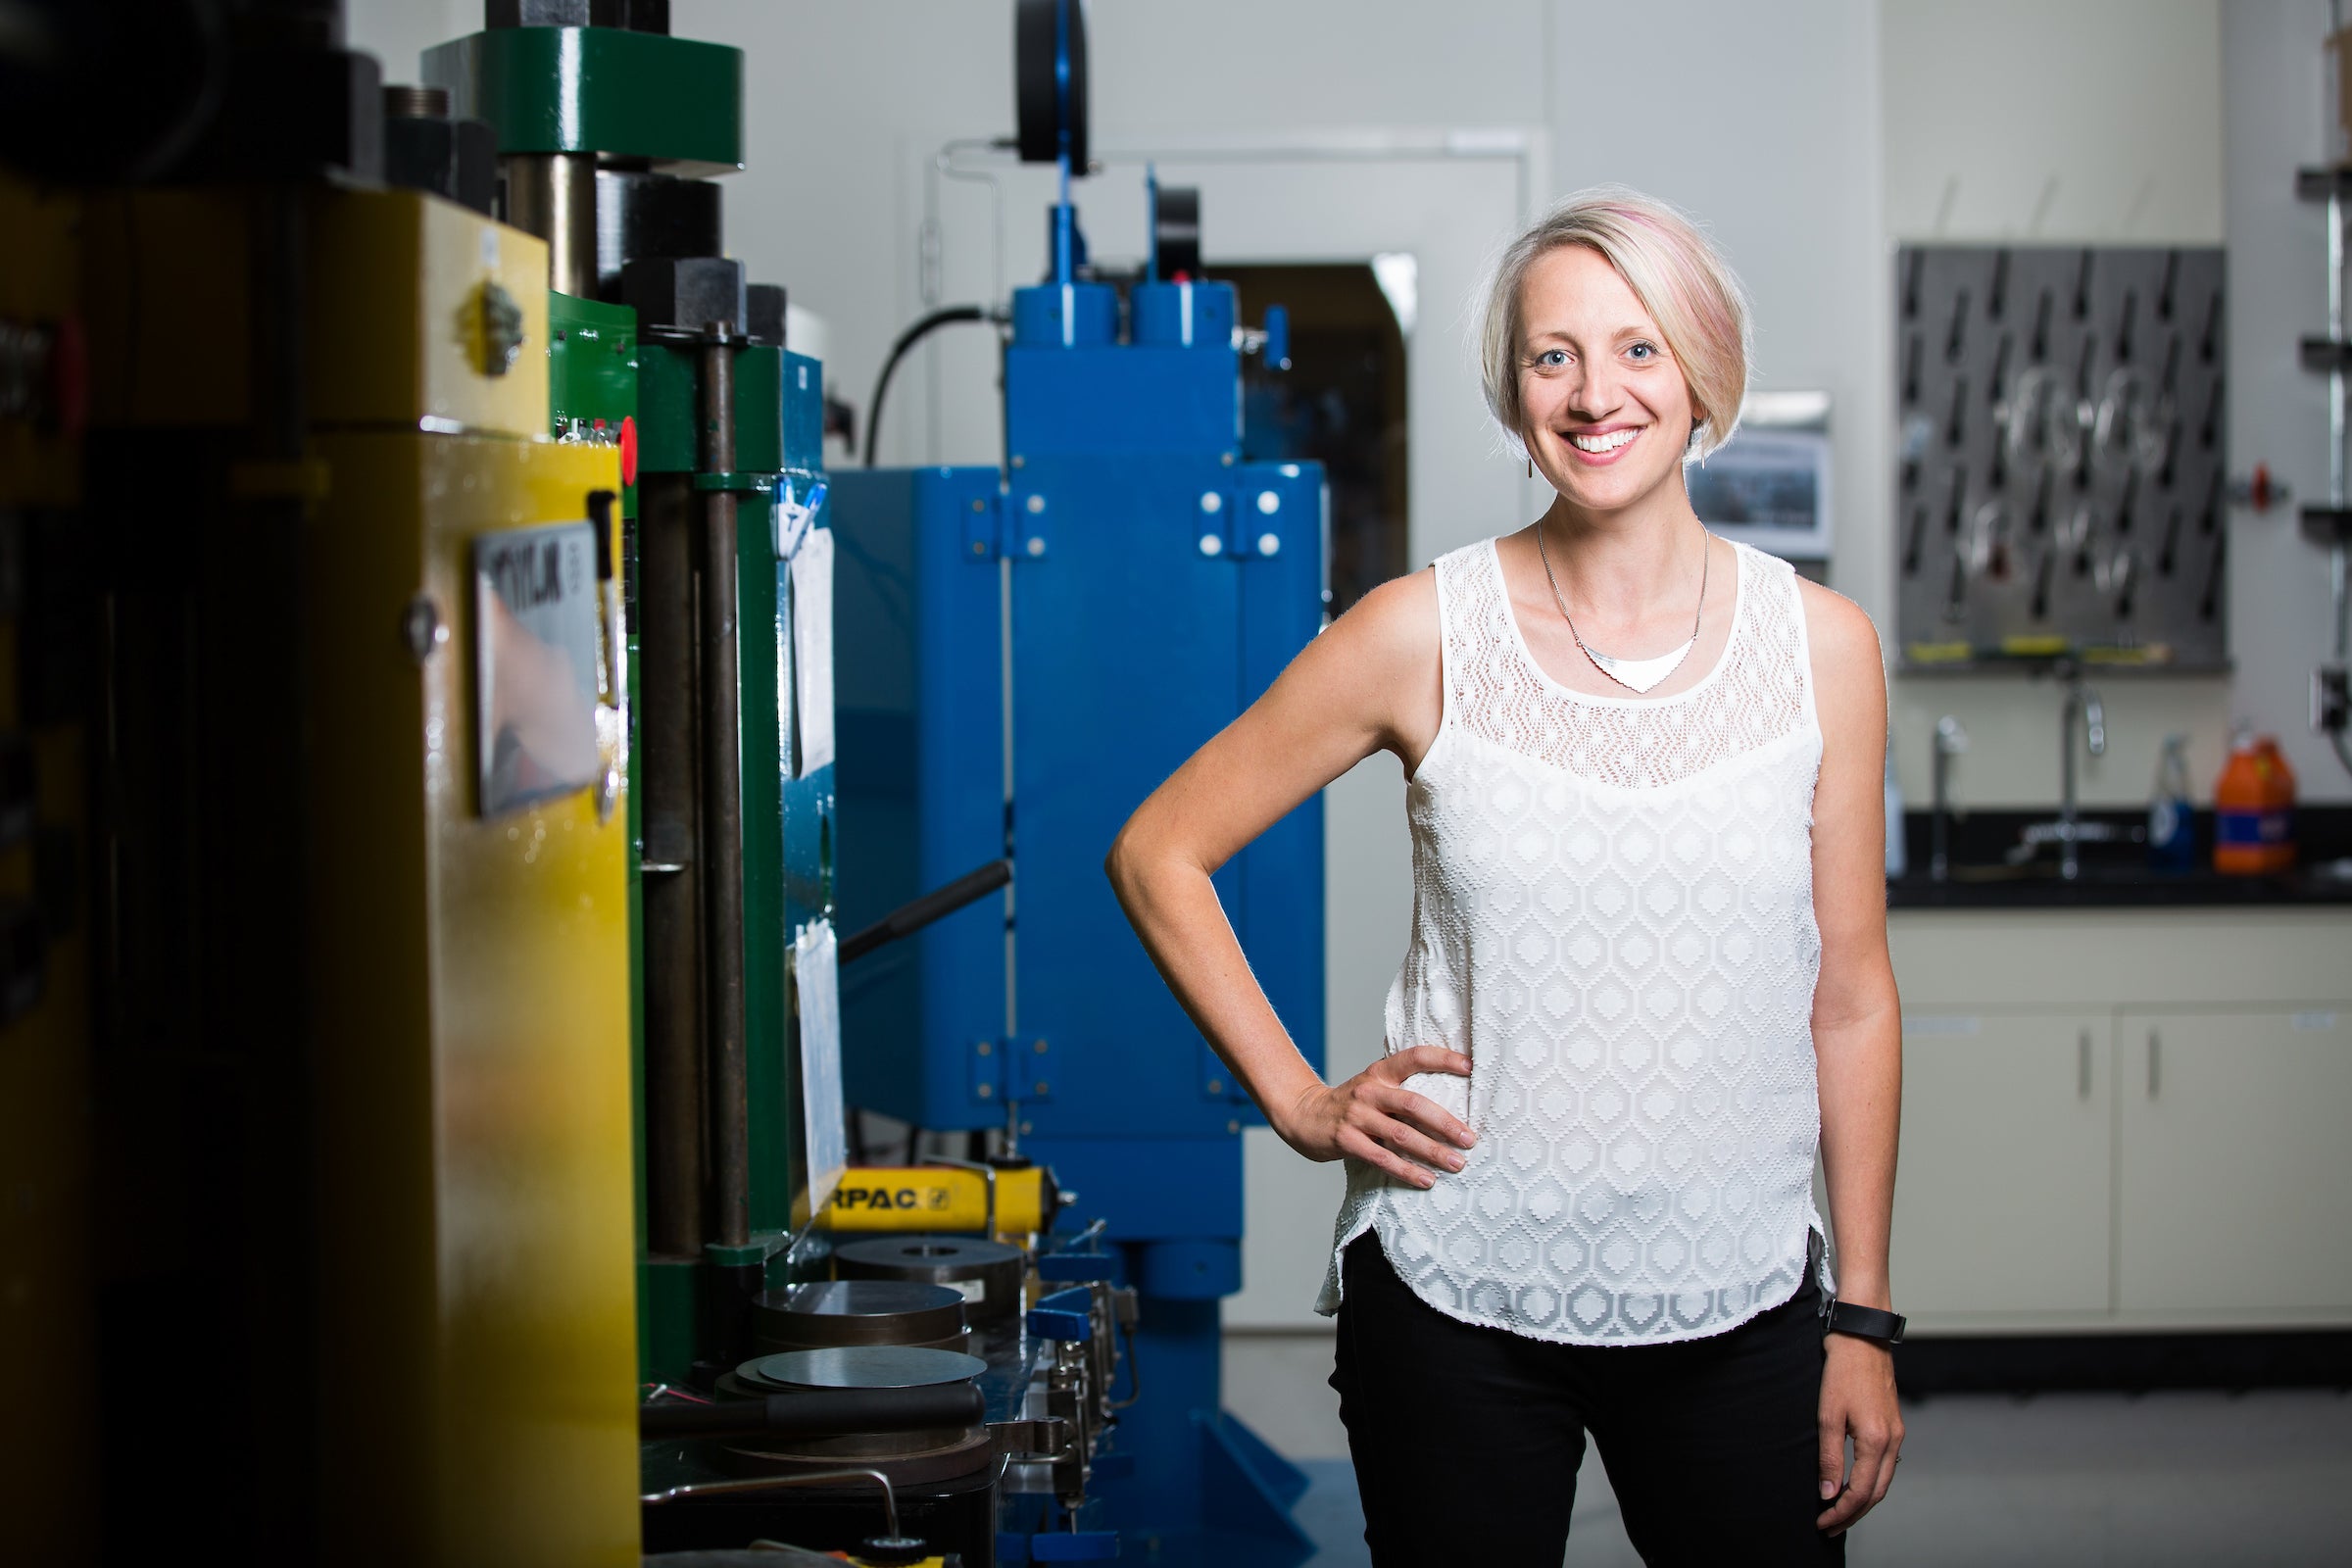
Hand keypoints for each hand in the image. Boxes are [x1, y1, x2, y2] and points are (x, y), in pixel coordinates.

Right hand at [1275, 1045, 1475, 1186]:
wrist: (1302, 1115)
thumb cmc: (1349, 1104)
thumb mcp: (1372, 1085)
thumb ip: (1401, 1089)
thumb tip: (1450, 1100)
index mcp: (1379, 1073)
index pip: (1414, 1057)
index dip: (1442, 1059)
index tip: (1470, 1067)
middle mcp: (1369, 1092)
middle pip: (1413, 1104)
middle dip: (1445, 1123)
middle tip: (1469, 1139)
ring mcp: (1356, 1117)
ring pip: (1401, 1135)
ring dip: (1433, 1151)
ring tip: (1457, 1164)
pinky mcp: (1347, 1141)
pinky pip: (1383, 1158)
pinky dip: (1407, 1171)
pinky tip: (1426, 1180)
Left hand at [1816, 1332, 1903, 1534]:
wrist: (1862, 1338)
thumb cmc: (1842, 1372)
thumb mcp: (1828, 1416)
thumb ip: (1830, 1458)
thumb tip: (1828, 1493)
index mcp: (1877, 1442)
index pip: (1861, 1493)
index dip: (1842, 1512)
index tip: (1822, 1522)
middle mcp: (1893, 1442)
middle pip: (1877, 1493)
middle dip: (1853, 1514)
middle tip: (1829, 1526)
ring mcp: (1897, 1434)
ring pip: (1884, 1480)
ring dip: (1863, 1500)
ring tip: (1839, 1511)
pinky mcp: (1894, 1425)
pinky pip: (1885, 1465)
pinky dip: (1871, 1482)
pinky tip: (1854, 1484)